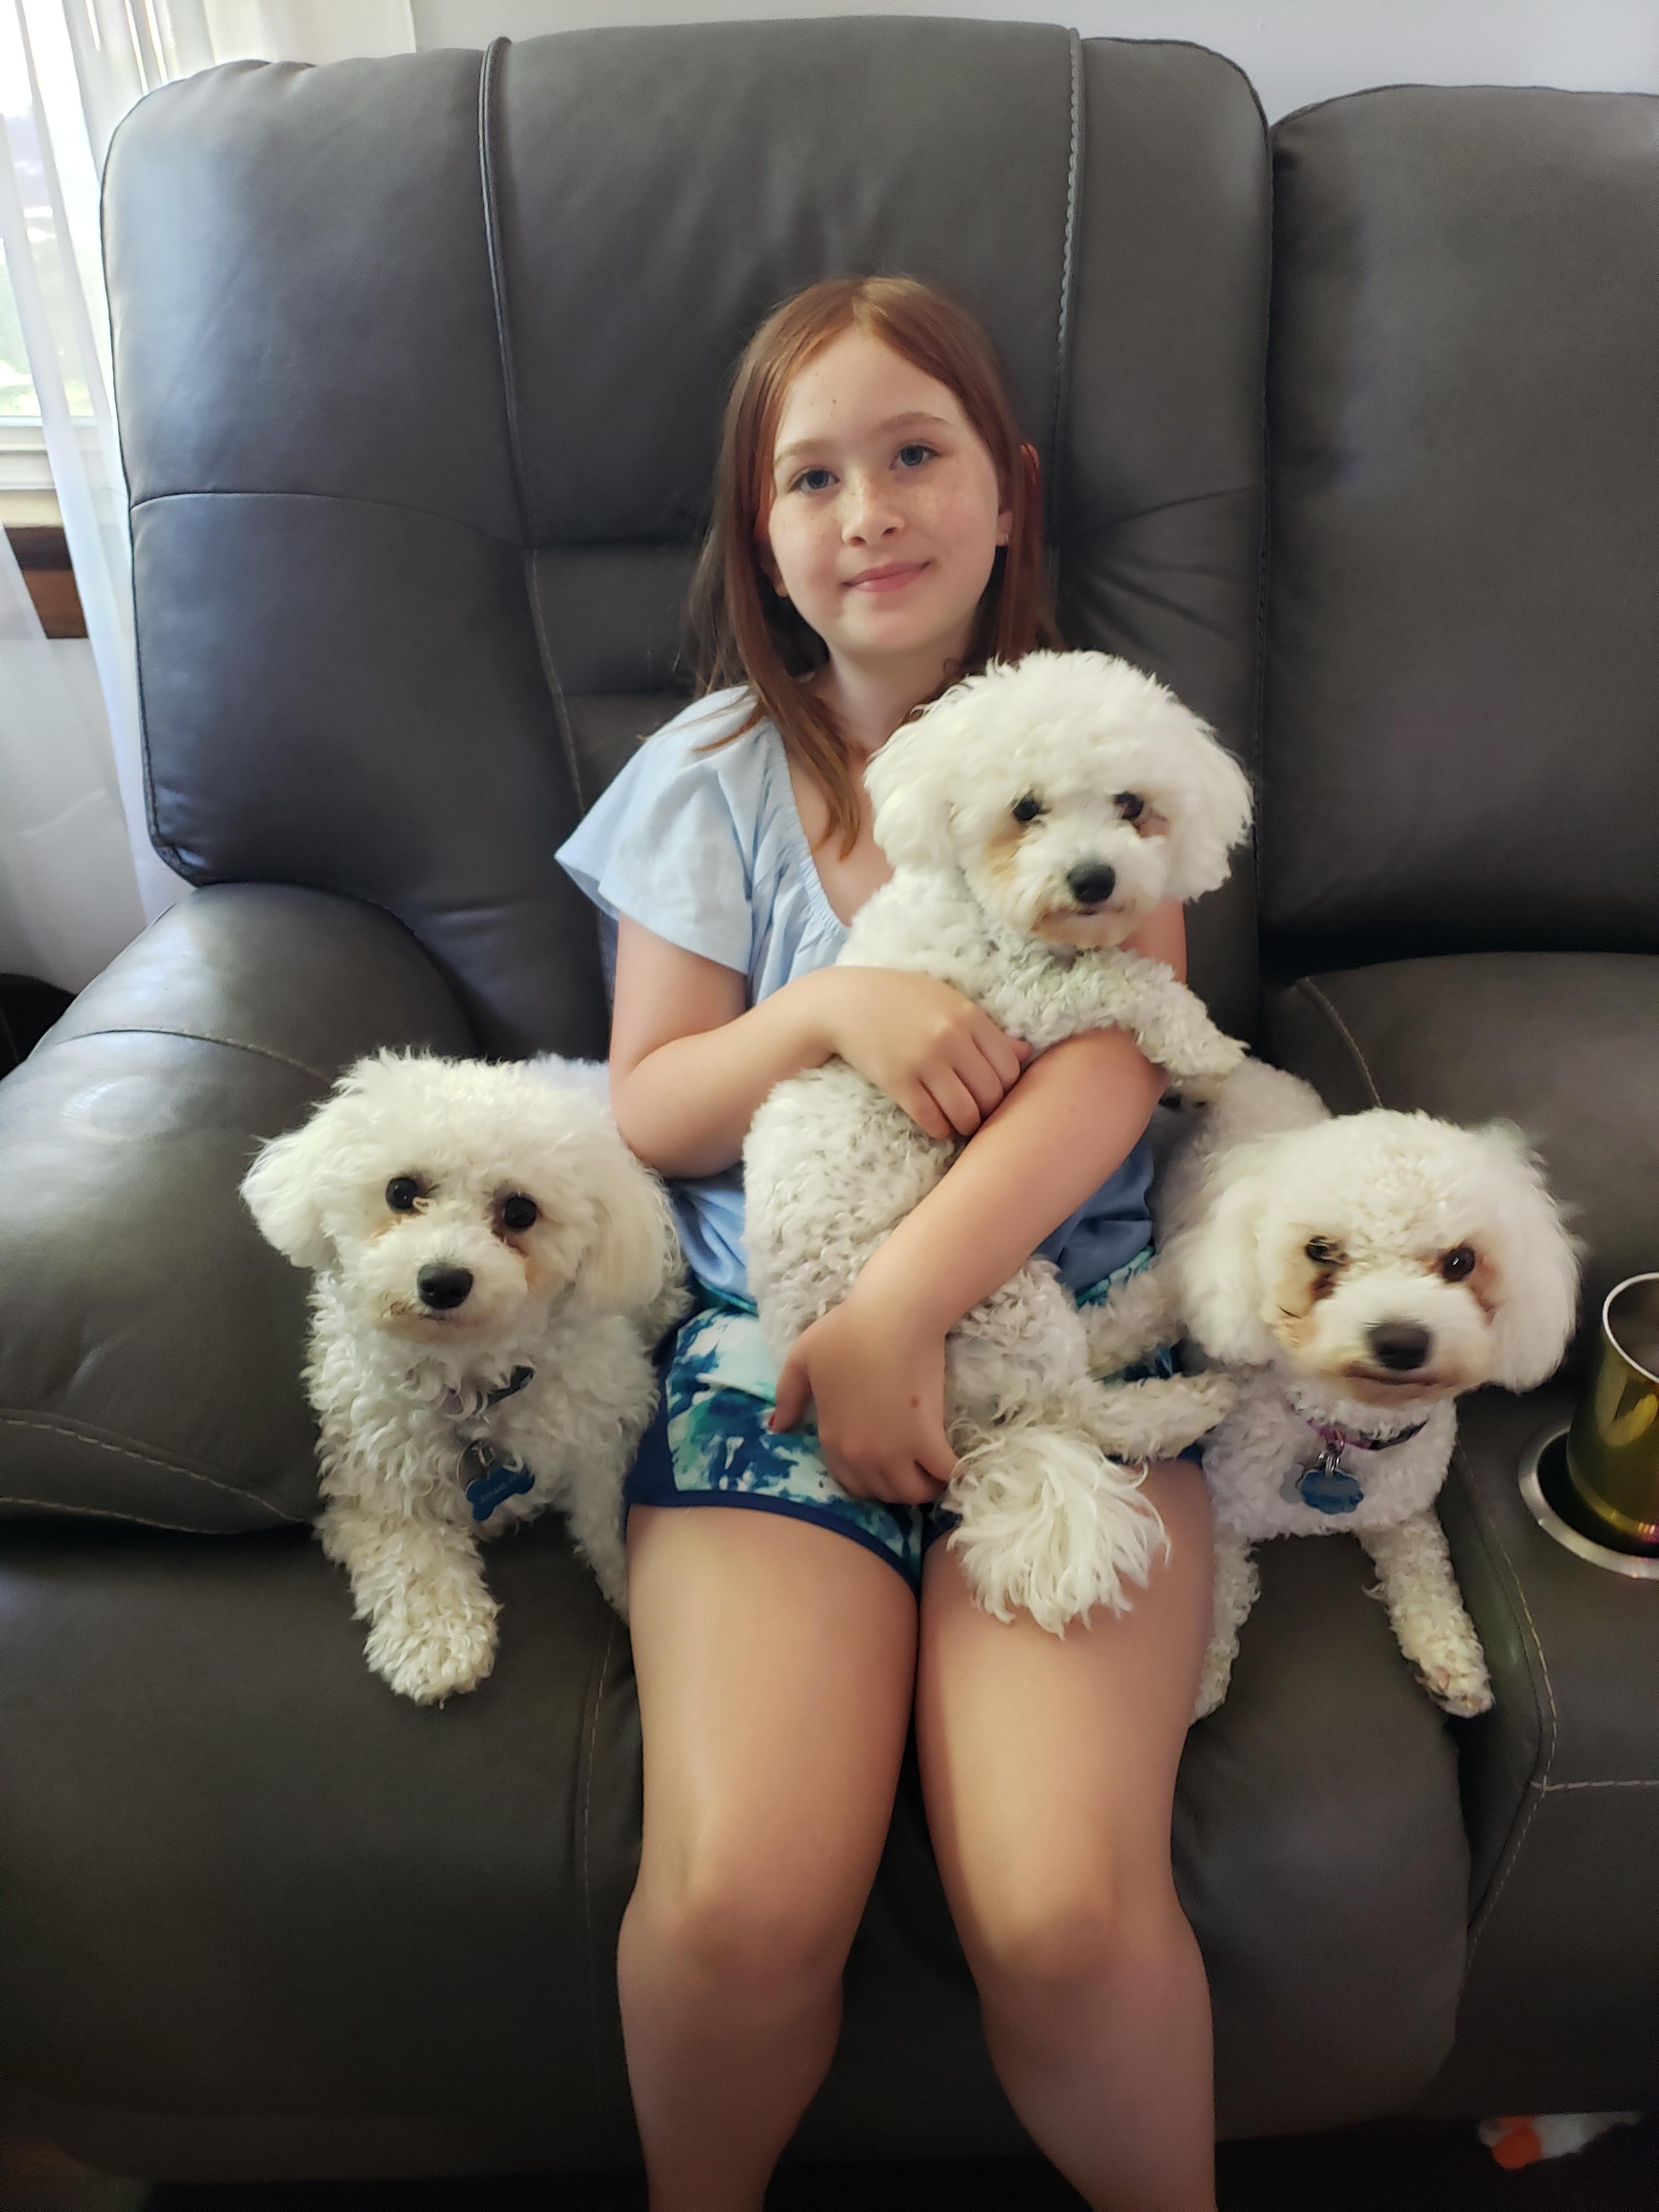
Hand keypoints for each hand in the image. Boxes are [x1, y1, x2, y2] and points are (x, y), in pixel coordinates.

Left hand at [769, 1294, 956, 1505]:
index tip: (885, 1466)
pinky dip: (953, 1473)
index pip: (852, 1484)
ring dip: (926, 1486)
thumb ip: (788, 1396)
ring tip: (935, 1468)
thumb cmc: (846, 1332)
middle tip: (913, 1467)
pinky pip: (945, 1473)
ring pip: (914, 1493)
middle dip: (898, 1485)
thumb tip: (776, 1428)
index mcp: (832, 1440)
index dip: (870, 1481)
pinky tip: (957, 1464)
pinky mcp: (926, 1439)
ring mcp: (894, 1451)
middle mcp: (861, 1456)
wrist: (889, 1317)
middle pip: (885, 1493)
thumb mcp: (802, 1359)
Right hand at [812, 967, 1032, 1139]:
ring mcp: (924, 1063)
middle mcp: (951, 1040)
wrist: (846, 1003)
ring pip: (965, 1112)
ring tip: (963, 1123)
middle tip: (981, 1113)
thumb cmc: (902, 999)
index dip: (1008, 1087)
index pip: (1010, 1067)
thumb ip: (987, 1029)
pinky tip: (939, 1124)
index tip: (997, 1092)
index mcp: (969, 1016)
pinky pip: (932, 1119)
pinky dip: (941, 1129)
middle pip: (992, 1093)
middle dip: (990, 1110)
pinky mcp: (899, 1083)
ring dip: (967, 1125)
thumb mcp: (948, 1002)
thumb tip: (1025, 1053)